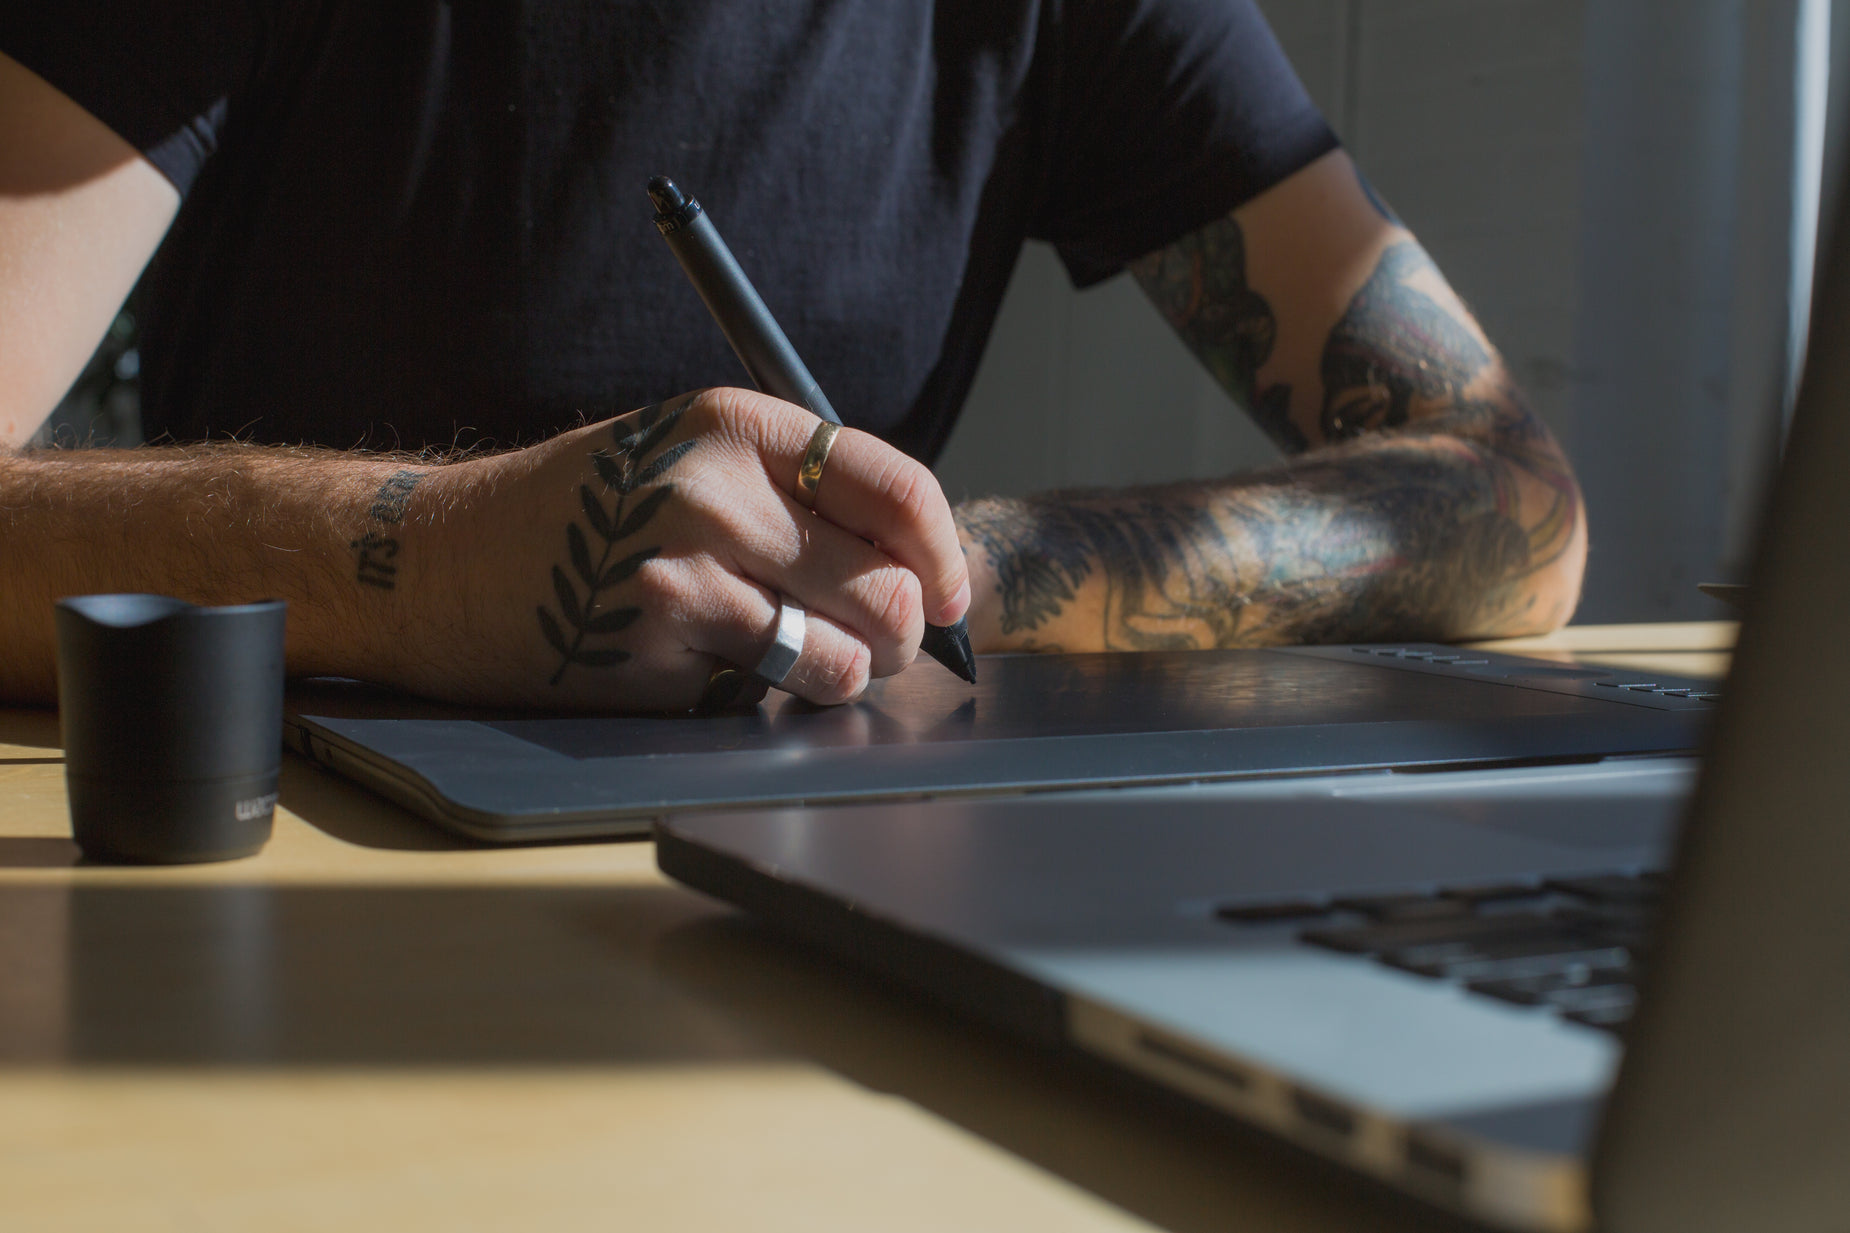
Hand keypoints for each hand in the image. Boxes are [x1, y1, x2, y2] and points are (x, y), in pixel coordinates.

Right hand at [397, 388, 969, 709]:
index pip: (899, 489)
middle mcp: (719, 489)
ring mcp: (687, 570)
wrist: (438, 560)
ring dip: (845, 676)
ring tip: (806, 665)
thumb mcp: (683, 454)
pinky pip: (771, 691)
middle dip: (903, 634)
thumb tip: (918, 565)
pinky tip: (713, 667)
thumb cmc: (576, 515)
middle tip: (875, 645)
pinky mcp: (659, 647)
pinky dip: (767, 697)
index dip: (945, 557)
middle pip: (890, 586)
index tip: (949, 596)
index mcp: (737, 424)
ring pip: (848, 654)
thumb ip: (790, 490)